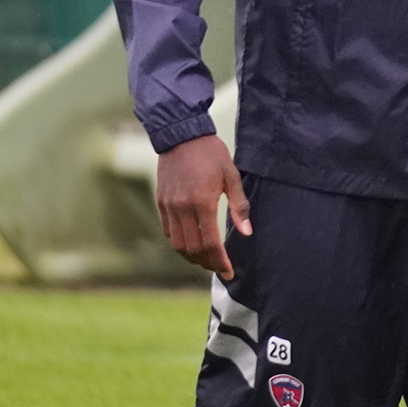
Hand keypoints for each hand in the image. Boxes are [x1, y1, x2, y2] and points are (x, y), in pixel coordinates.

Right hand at [155, 134, 251, 279]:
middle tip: (220, 268)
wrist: (181, 134)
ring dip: (192, 257)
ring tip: (207, 260)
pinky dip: (180, 243)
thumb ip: (239, 206)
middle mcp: (182, 208)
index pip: (210, 243)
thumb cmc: (211, 153)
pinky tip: (192, 244)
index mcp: (202, 202)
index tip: (229, 272)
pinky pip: (168, 232)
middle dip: (207, 263)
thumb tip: (246, 232)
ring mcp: (169, 206)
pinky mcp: (160, 202)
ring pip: (178, 244)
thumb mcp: (232, 176)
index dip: (220, 262)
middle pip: (193, 249)